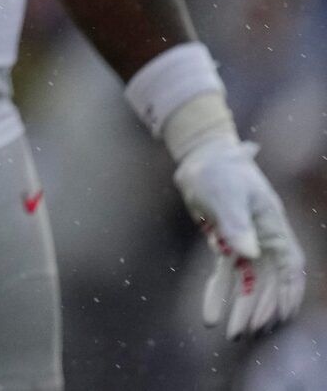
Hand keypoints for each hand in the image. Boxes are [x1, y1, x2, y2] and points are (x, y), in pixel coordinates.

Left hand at [174, 136, 306, 339]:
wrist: (200, 157)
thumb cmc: (220, 170)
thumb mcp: (227, 193)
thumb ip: (237, 223)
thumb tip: (249, 253)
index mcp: (275, 227)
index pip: (290, 266)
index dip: (288, 292)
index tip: (281, 315)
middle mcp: (264, 240)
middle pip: (267, 281)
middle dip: (258, 308)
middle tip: (245, 331)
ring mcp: (245, 244)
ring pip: (246, 283)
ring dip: (240, 308)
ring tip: (231, 334)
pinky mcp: (225, 246)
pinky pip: (224, 275)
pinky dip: (217, 294)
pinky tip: (209, 315)